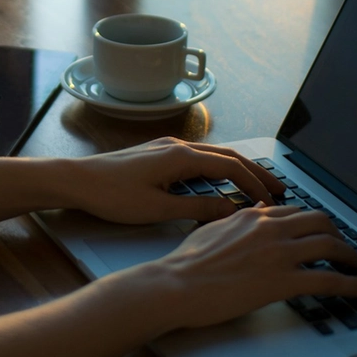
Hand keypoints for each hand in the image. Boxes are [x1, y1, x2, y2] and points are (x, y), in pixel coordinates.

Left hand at [65, 137, 285, 224]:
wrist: (76, 180)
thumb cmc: (111, 195)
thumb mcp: (157, 209)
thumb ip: (197, 209)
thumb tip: (231, 210)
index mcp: (181, 157)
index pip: (231, 167)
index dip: (255, 184)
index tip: (272, 202)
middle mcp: (177, 146)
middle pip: (228, 156)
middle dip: (256, 172)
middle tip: (279, 188)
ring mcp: (167, 147)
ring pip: (214, 155)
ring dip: (238, 169)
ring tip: (257, 185)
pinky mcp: (157, 154)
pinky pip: (198, 158)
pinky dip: (218, 168)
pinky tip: (221, 182)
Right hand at [140, 205, 356, 330]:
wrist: (177, 285)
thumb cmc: (186, 263)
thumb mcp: (211, 229)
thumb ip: (237, 220)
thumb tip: (254, 211)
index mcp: (253, 217)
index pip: (294, 212)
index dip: (312, 223)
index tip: (319, 232)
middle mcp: (271, 229)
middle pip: (320, 222)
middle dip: (337, 233)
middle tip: (343, 247)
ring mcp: (280, 254)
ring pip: (331, 246)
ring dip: (351, 256)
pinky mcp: (284, 281)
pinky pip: (331, 280)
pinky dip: (356, 285)